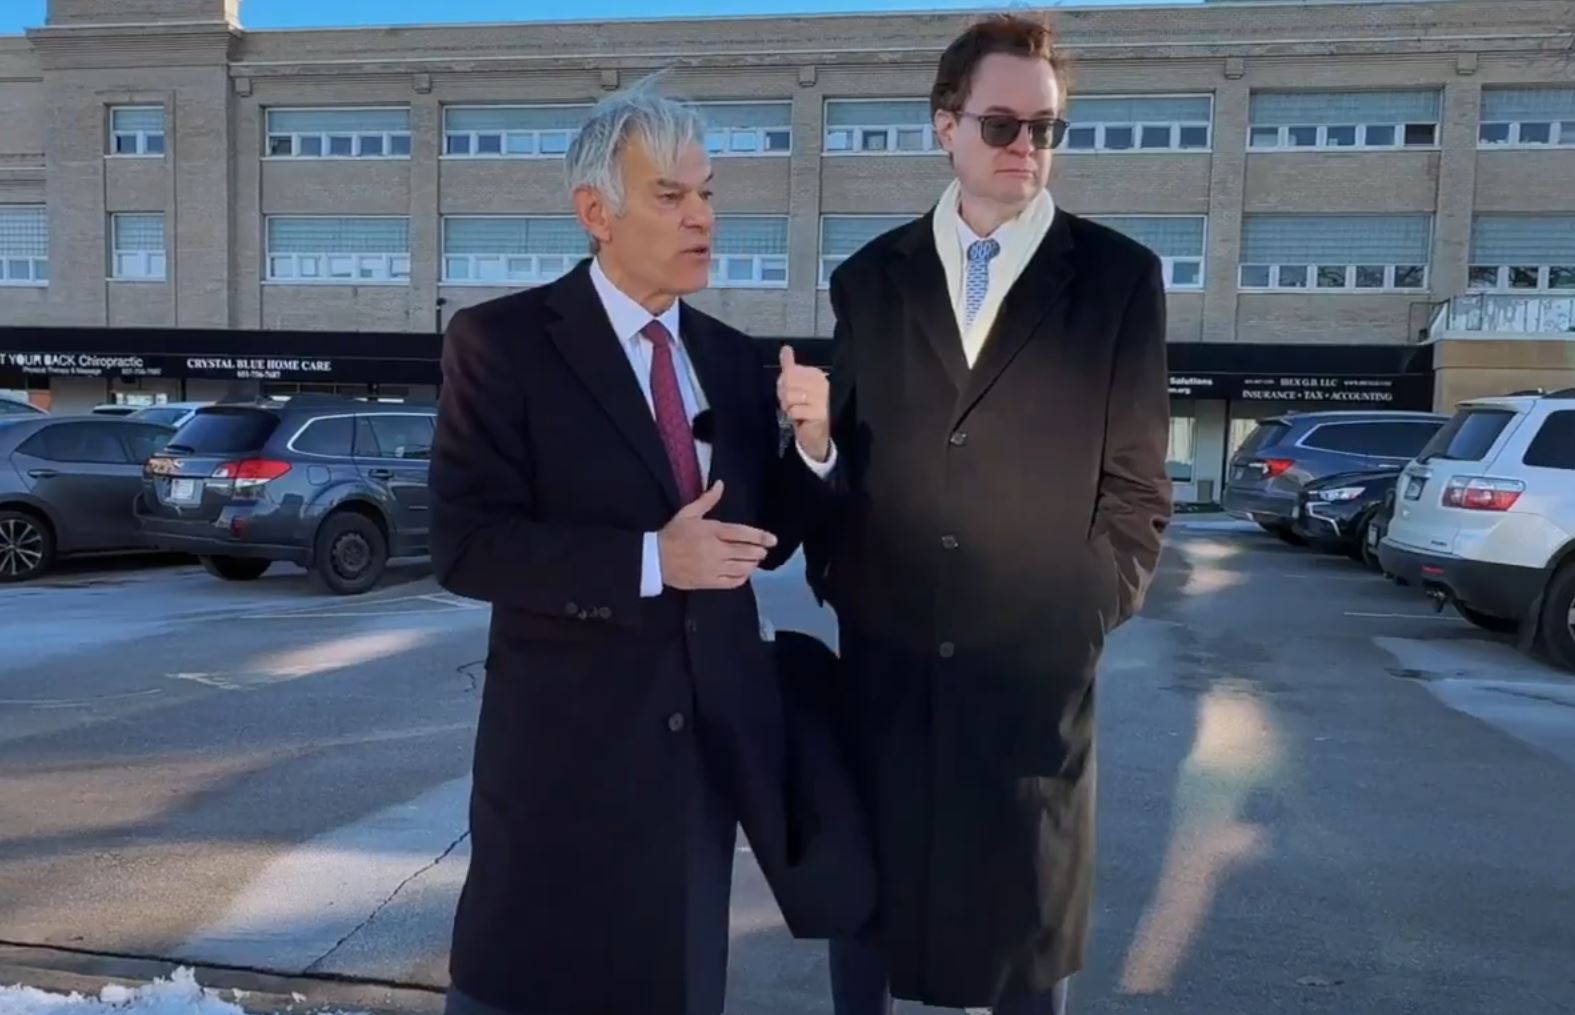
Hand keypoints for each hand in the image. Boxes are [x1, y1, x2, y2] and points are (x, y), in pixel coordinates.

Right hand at [658, 481, 778, 589]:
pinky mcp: (709, 582)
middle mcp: (716, 550)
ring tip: (754, 561)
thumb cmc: (672, 534)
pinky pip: (732, 582)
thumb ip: (707, 500)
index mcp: (712, 531)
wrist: (654, 559)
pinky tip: (743, 574)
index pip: (742, 533)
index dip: (760, 537)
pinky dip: (742, 578)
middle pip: (746, 552)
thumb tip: (721, 484)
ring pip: (742, 568)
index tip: (773, 540)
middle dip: (758, 551)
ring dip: (752, 564)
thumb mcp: (688, 513)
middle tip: (763, 551)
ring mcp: (713, 567)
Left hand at [777, 345, 829, 462]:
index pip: (790, 372)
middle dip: (784, 396)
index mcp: (816, 375)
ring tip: (796, 411)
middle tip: (791, 404)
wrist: (816, 434)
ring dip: (788, 407)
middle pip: (788, 383)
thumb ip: (790, 366)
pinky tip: (800, 418)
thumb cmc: (805, 408)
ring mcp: (822, 399)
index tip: (790, 393)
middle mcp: (821, 384)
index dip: (783, 384)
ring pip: (790, 396)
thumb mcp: (796, 385)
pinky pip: (794, 410)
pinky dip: (792, 416)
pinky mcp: (819, 413)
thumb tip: (785, 349)